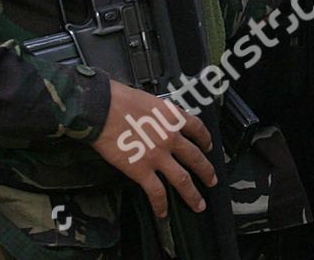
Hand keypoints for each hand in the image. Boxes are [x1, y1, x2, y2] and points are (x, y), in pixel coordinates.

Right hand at [90, 80, 215, 218]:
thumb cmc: (120, 99)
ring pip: (182, 179)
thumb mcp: (150, 100)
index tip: (208, 147)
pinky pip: (157, 192)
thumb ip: (160, 114)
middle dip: (206, 172)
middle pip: (196, 158)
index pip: (198, 129)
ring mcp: (158, 156)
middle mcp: (171, 137)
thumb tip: (160, 121)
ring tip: (199, 205)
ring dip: (192, 194)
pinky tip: (163, 213)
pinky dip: (161, 205)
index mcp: (174, 117)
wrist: (102, 109)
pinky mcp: (141, 170)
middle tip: (212, 180)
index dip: (206, 140)